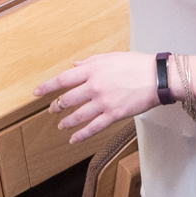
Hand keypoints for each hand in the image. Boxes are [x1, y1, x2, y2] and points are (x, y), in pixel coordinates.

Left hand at [36, 50, 157, 144]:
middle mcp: (95, 86)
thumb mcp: (111, 57)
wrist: (158, 77)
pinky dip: (81, 134)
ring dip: (66, 122)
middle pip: (67, 99)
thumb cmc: (137, 64)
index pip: (63, 79)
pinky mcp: (114, 114)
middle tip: (51, 110)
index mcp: (93, 70)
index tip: (37, 93)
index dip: (47, 87)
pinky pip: (93, 127)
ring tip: (61, 125)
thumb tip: (74, 65)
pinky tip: (73, 139)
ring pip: (78, 115)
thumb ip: (90, 62)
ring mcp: (104, 102)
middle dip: (56, 106)